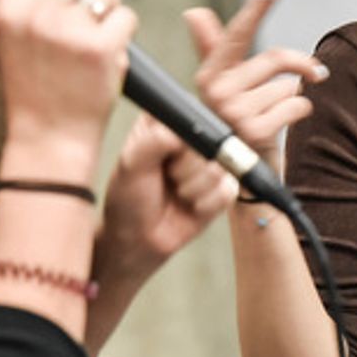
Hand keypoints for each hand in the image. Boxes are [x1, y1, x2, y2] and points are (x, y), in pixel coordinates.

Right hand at [0, 0, 137, 178]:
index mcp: (9, 10)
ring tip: (100, 33)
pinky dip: (125, 30)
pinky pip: (126, 16)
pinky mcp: (102, 48)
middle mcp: (37, 15)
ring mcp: (71, 31)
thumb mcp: (8, 42)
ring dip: (110, 8)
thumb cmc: (32, 94)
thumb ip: (25, 4)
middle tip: (94, 4)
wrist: (49, 140)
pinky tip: (112, 49)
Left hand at [95, 114, 236, 285]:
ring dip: (192, 190)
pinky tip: (190, 207)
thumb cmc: (129, 199)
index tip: (162, 157)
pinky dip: (205, 205)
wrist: (138, 239)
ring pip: (219, 169)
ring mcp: (211, 163)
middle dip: (184, 170)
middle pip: (208, 144)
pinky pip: (227, 191)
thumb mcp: (131, 166)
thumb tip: (182, 136)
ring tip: (177, 194)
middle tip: (167, 179)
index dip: (179, 140)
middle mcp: (192, 139)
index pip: (190, 117)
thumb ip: (153, 142)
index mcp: (167, 123)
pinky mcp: (224, 187)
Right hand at [183, 0, 327, 162]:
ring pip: (289, 85)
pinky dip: (301, 110)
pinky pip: (296, 104)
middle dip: (301, 65)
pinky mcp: (254, 130)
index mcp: (210, 75)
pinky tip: (287, 123)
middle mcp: (216, 91)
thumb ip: (213, 50)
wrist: (243, 175)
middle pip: (275, 59)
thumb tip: (193, 13)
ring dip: (296, 96)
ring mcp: (233, 112)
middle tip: (315, 72)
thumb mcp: (225, 90)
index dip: (255, 10)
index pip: (236, 35)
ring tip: (282, 113)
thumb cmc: (239, 126)